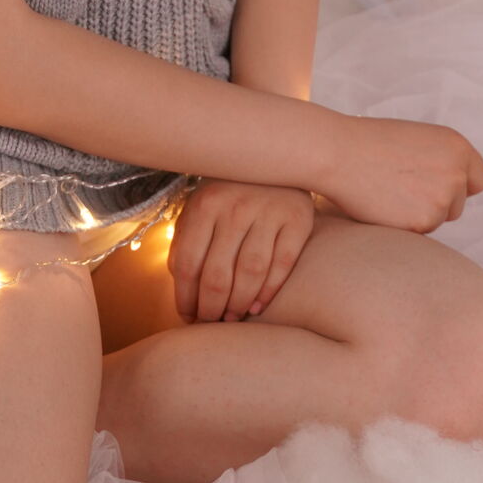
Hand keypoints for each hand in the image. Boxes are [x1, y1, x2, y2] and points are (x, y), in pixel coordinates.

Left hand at [167, 179, 318, 323]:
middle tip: (211, 323)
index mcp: (204, 204)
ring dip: (239, 304)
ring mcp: (269, 212)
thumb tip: (184, 294)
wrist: (278, 159)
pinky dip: (269, 291)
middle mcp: (235, 207)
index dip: (185, 298)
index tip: (187, 317)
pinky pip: (282, 264)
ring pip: (250, 273)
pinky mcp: (298, 219)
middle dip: (211, 309)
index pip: (187, 264)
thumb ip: (188, 243)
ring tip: (232, 318)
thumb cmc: (230, 192)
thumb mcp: (202, 208)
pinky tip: (258, 305)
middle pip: (217, 274)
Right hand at [316, 113, 482, 233]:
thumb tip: (455, 184)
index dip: (460, 186)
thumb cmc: (370, 143)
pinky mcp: (424, 220)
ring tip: (390, 192)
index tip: (440, 187)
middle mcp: (457, 172)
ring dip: (419, 213)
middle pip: (458, 204)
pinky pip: (421, 231)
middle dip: (436, 202)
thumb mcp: (418, 139)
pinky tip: (384, 204)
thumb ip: (442, 159)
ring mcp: (442, 198)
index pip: (479, 179)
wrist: (339, 153)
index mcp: (457, 146)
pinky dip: (404, 224)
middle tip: (403, 188)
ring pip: (438, 219)